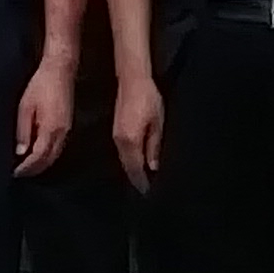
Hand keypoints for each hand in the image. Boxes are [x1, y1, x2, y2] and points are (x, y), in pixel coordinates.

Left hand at [14, 53, 76, 178]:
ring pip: (55, 155)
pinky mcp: (68, 125)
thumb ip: (23, 131)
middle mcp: (62, 132)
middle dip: (34, 170)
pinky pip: (59, 147)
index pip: (38, 157)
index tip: (15, 173)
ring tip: (27, 168)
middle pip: (49, 160)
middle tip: (20, 174)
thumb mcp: (26, 107)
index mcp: (50, 129)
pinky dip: (48, 155)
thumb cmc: (40, 85)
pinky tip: (39, 154)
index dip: (26, 167)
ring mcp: (67, 129)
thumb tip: (20, 152)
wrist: (60, 70)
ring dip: (42, 164)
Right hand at [115, 74, 164, 193]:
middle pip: (127, 166)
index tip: (147, 192)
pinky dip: (128, 158)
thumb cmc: (149, 99)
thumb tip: (152, 167)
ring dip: (131, 168)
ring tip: (141, 178)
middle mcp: (120, 141)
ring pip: (123, 159)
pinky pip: (121, 151)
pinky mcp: (116, 130)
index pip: (135, 169)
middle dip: (135, 178)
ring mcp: (115, 136)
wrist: (133, 80)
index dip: (141, 182)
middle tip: (145, 189)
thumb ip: (154, 146)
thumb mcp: (158, 123)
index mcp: (131, 141)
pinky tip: (135, 160)